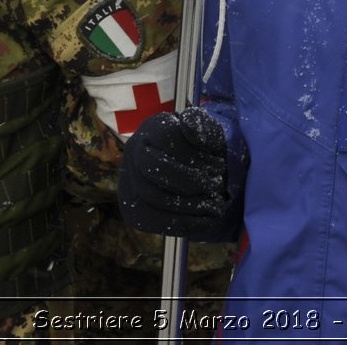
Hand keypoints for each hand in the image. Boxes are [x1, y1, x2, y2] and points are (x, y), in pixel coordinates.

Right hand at [119, 106, 236, 240]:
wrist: (195, 171)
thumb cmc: (205, 151)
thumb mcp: (211, 135)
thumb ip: (203, 128)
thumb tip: (187, 124)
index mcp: (153, 128)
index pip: (167, 138)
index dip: (194, 154)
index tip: (219, 164)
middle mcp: (134, 151)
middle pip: (154, 169)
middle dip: (190, 182)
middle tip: (215, 186)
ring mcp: (128, 180)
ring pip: (151, 197)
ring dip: (189, 205)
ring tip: (214, 205)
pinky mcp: (131, 209)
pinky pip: (150, 220)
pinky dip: (181, 223)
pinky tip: (204, 220)